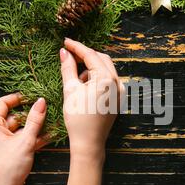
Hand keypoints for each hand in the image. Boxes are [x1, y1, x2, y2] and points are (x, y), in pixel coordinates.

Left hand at [0, 94, 47, 184]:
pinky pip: (18, 140)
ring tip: (51, 124)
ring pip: (17, 129)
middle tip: (46, 111)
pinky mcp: (4, 152)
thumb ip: (35, 120)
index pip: (3, 103)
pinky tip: (47, 137)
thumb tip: (41, 101)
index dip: (19, 98)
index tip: (34, 97)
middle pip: (13, 117)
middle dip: (30, 115)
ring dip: (33, 128)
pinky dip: (30, 138)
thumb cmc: (10, 167)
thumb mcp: (25, 141)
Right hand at [60, 38, 124, 159]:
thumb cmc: (78, 118)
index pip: (90, 55)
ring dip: (90, 68)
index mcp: (107, 79)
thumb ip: (68, 68)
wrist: (89, 142)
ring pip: (105, 69)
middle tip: (69, 55)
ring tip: (75, 80)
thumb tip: (64, 52)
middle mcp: (118, 83)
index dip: (76, 47)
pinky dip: (96, 78)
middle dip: (85, 56)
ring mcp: (120, 91)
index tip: (65, 41)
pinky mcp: (118, 98)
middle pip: (101, 59)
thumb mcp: (70, 90)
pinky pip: (107, 81)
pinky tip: (83, 87)